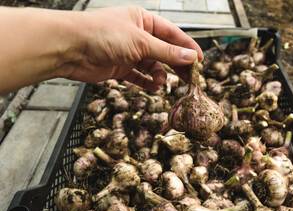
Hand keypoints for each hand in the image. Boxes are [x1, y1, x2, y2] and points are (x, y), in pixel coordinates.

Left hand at [67, 6, 202, 90]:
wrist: (70, 48)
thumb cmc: (102, 35)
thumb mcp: (140, 42)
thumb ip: (166, 51)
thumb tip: (191, 56)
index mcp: (144, 20)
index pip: (173, 34)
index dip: (188, 47)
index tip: (201, 61)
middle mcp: (137, 35)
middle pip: (165, 51)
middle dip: (177, 64)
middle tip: (191, 79)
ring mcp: (129, 52)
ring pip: (153, 65)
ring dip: (160, 75)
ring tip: (160, 82)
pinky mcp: (120, 67)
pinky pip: (139, 76)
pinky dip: (147, 82)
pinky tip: (153, 87)